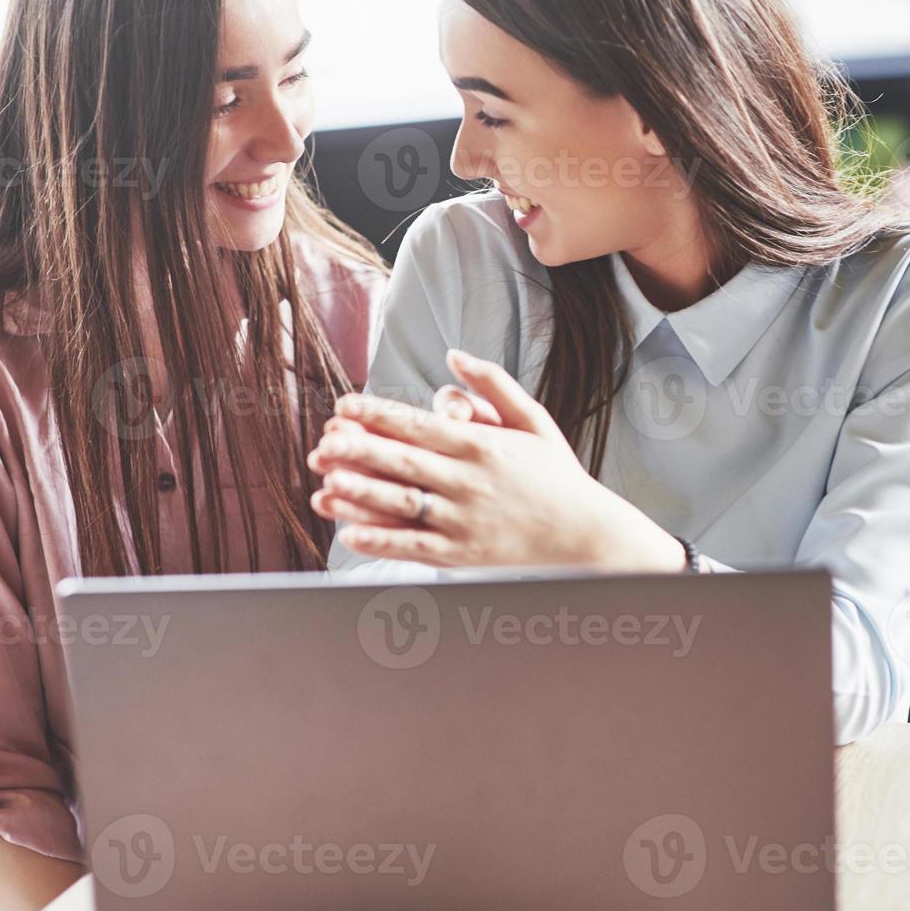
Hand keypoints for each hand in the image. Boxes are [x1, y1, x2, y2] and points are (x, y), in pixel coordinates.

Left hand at [308, 350, 684, 571]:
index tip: (343, 406)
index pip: (418, 424)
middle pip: (403, 462)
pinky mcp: (462, 554)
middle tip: (323, 443)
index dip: (376, 414)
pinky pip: (413, 546)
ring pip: (402, 504)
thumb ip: (493, 384)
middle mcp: (468, 481)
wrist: (586, 533)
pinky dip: (381, 542)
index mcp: (480, 445)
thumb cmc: (557, 474)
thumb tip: (454, 356)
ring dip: (361, 495)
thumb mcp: (533, 420)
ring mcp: (462, 520)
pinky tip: (350, 535)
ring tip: (326, 485)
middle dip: (358, 451)